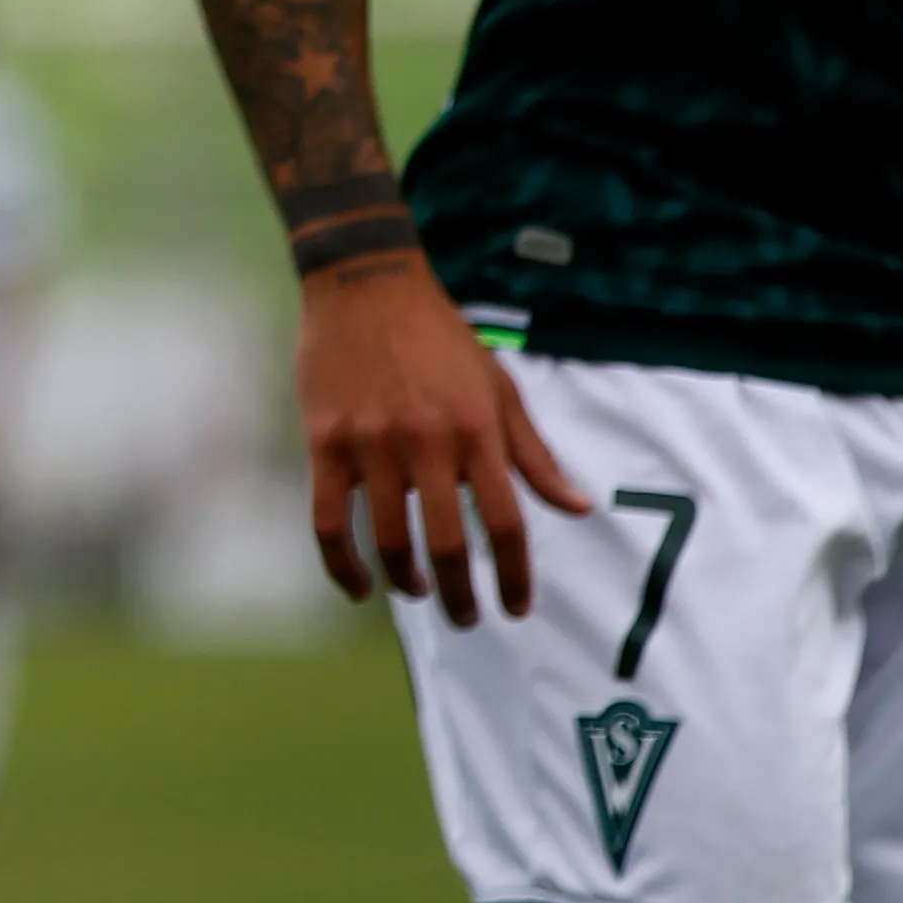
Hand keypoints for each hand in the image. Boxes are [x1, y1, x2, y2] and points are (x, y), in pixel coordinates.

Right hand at [296, 252, 589, 623]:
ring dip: (407, 582)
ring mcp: (371, 444)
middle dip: (461, 595)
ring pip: (388, 539)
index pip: (504, 524)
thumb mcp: (499, 388)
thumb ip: (534, 454)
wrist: (365, 282)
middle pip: (447, 544)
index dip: (513, 576)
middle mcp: (427, 443)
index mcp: (477, 431)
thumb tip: (577, 507)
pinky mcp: (325, 442)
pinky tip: (359, 585)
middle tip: (466, 619)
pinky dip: (341, 564)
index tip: (516, 608)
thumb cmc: (440, 337)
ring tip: (418, 593)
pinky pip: (330, 520)